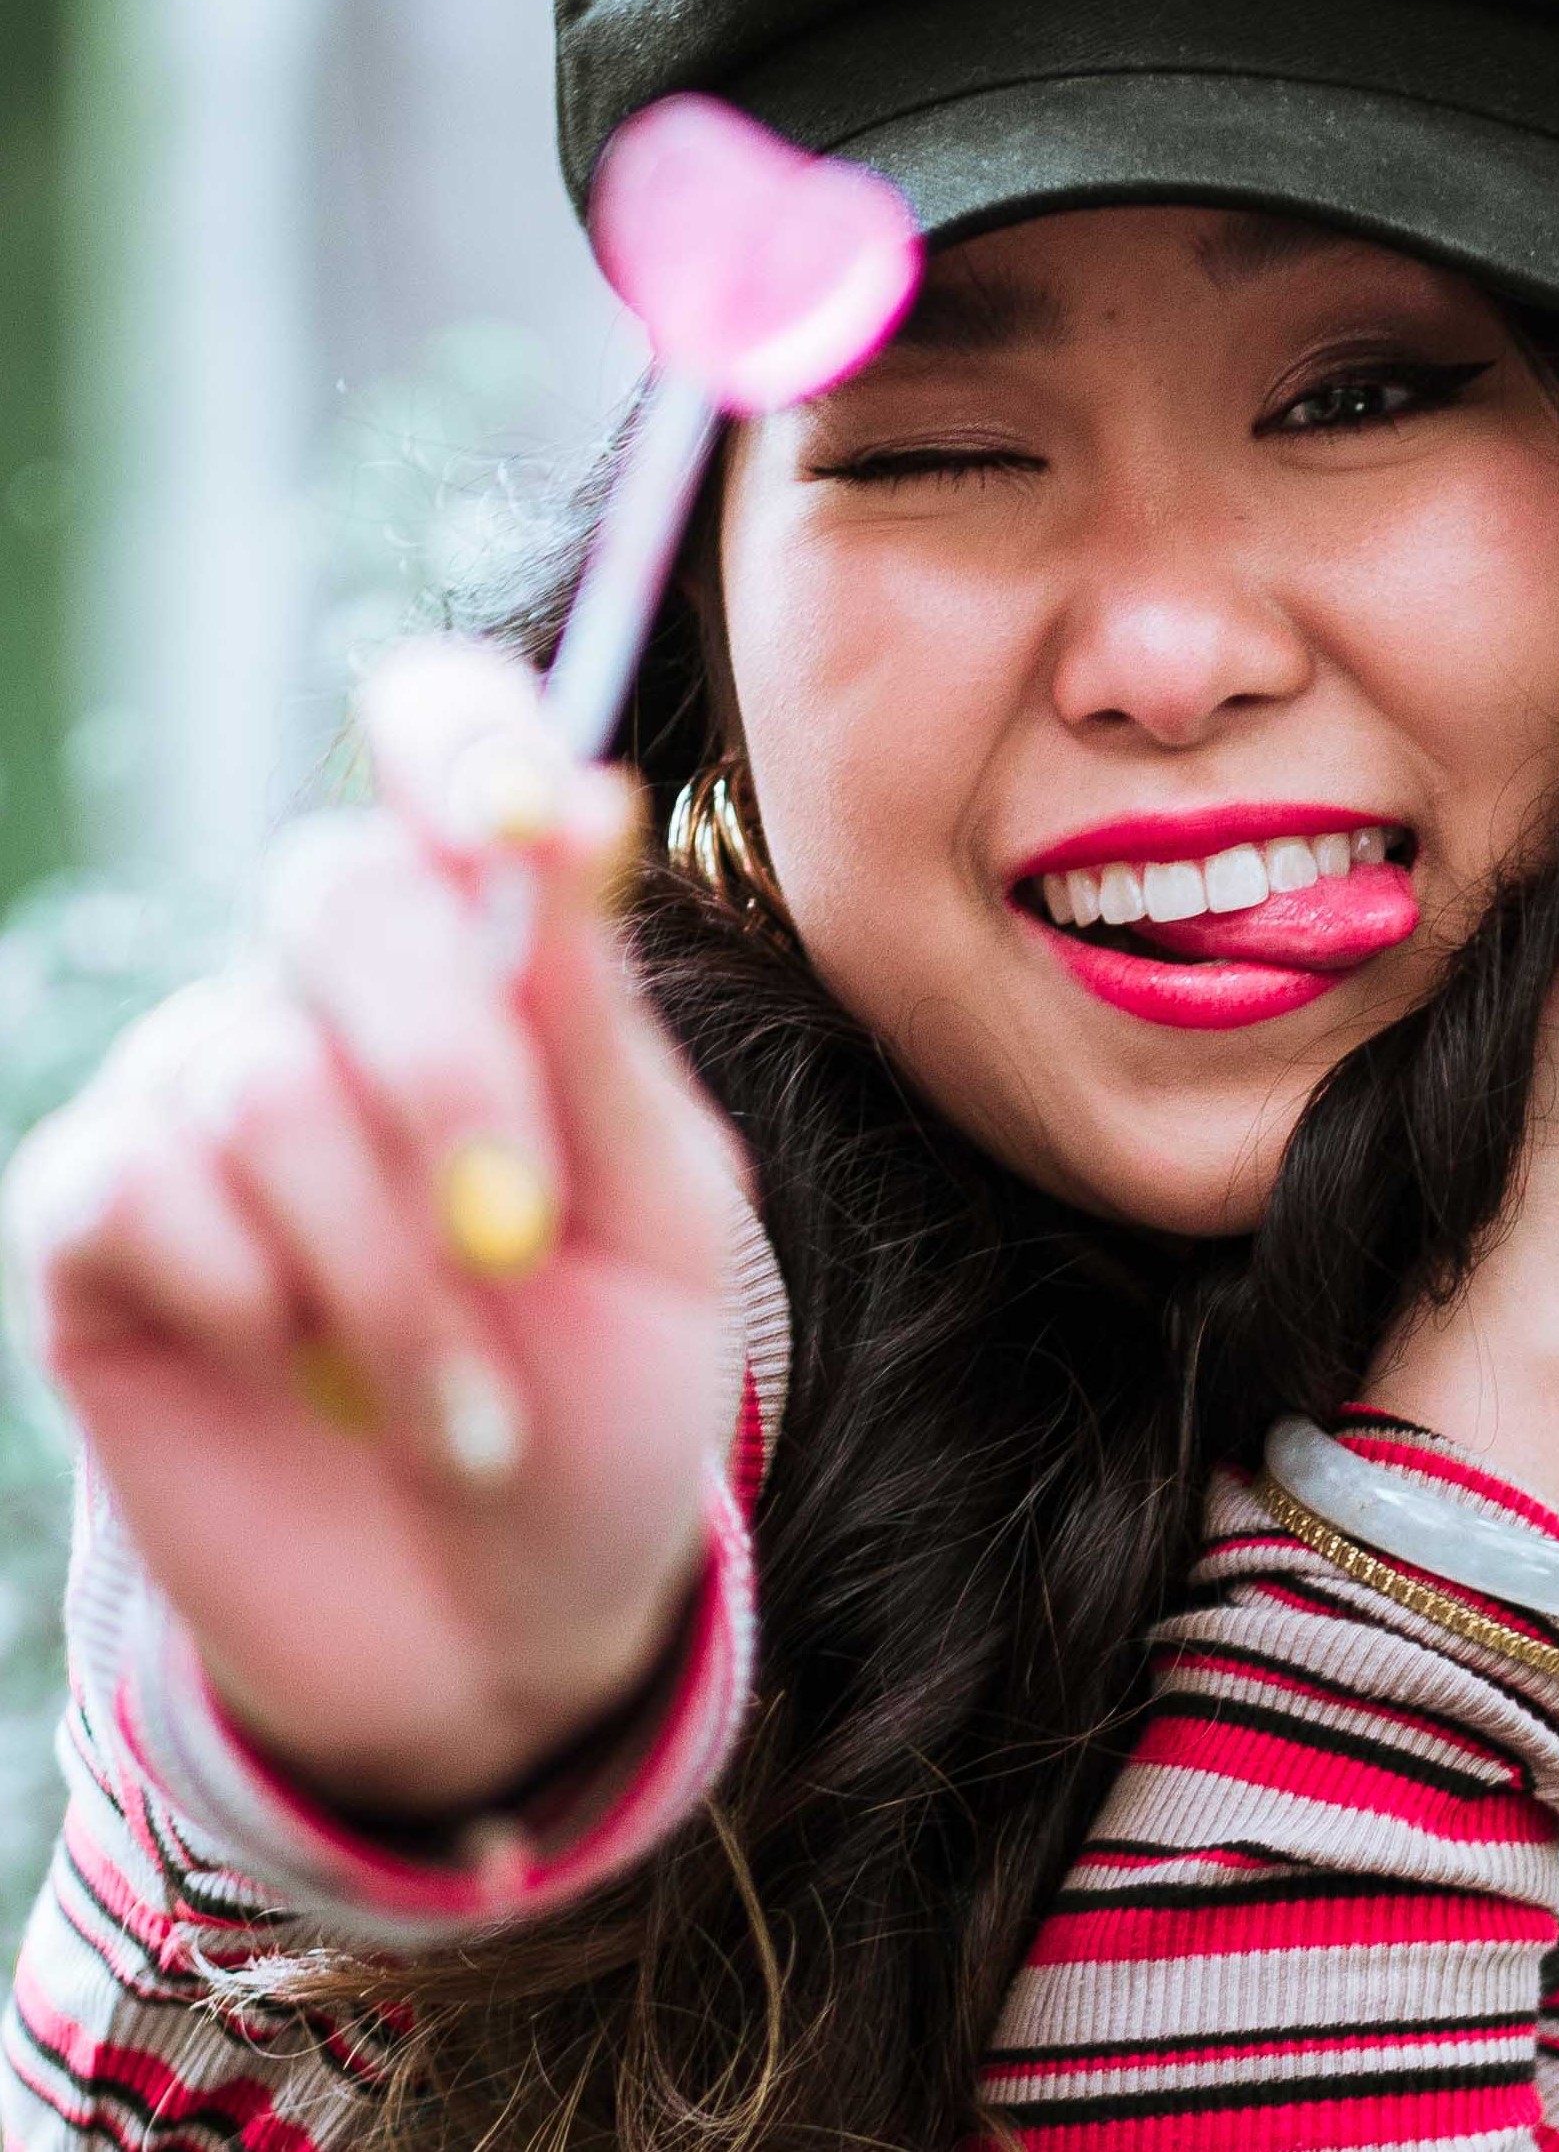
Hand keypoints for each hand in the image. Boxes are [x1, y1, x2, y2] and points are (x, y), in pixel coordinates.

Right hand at [1, 640, 748, 1816]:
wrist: (508, 1621)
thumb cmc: (613, 1399)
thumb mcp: (667, 1224)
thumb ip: (604, 1032)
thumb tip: (589, 801)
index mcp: (490, 967)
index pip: (434, 748)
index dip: (460, 740)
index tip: (520, 816)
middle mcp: (330, 1002)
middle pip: (335, 893)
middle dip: (449, 1082)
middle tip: (519, 1246)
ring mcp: (199, 1103)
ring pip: (256, 1079)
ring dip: (385, 1274)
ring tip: (461, 1414)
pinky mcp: (89, 1230)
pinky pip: (128, 1183)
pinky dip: (249, 1296)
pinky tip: (305, 1373)